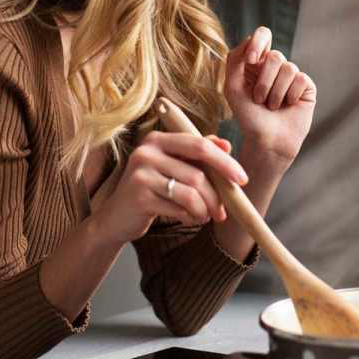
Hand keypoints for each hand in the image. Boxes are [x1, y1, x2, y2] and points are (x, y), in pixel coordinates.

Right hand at [92, 131, 246, 245]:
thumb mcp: (173, 167)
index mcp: (157, 139)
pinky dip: (190, 217)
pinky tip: (188, 219)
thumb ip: (197, 155)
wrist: (117, 217)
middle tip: (223, 212)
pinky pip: (179, 208)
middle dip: (217, 195)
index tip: (242, 180)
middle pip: (198, 173)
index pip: (199, 145)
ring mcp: (141, 173)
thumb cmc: (151, 189)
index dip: (224, 162)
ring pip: (191, 193)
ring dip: (204, 210)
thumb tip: (226, 145)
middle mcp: (146, 151)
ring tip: (203, 217)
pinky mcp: (139, 196)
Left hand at [224, 26, 315, 163]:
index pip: (263, 35)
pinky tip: (288, 106)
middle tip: (259, 100)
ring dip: (275, 92)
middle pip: (275, 55)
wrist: (267, 141)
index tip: (251, 60)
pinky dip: (290, 96)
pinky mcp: (306, 86)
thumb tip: (250, 39)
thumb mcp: (232, 87)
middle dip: (264, 81)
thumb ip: (235, 60)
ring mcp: (292, 75)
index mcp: (256, 62)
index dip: (258, 43)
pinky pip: (300, 79)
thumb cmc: (248, 116)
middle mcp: (275, 66)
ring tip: (272, 106)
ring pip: (288, 68)